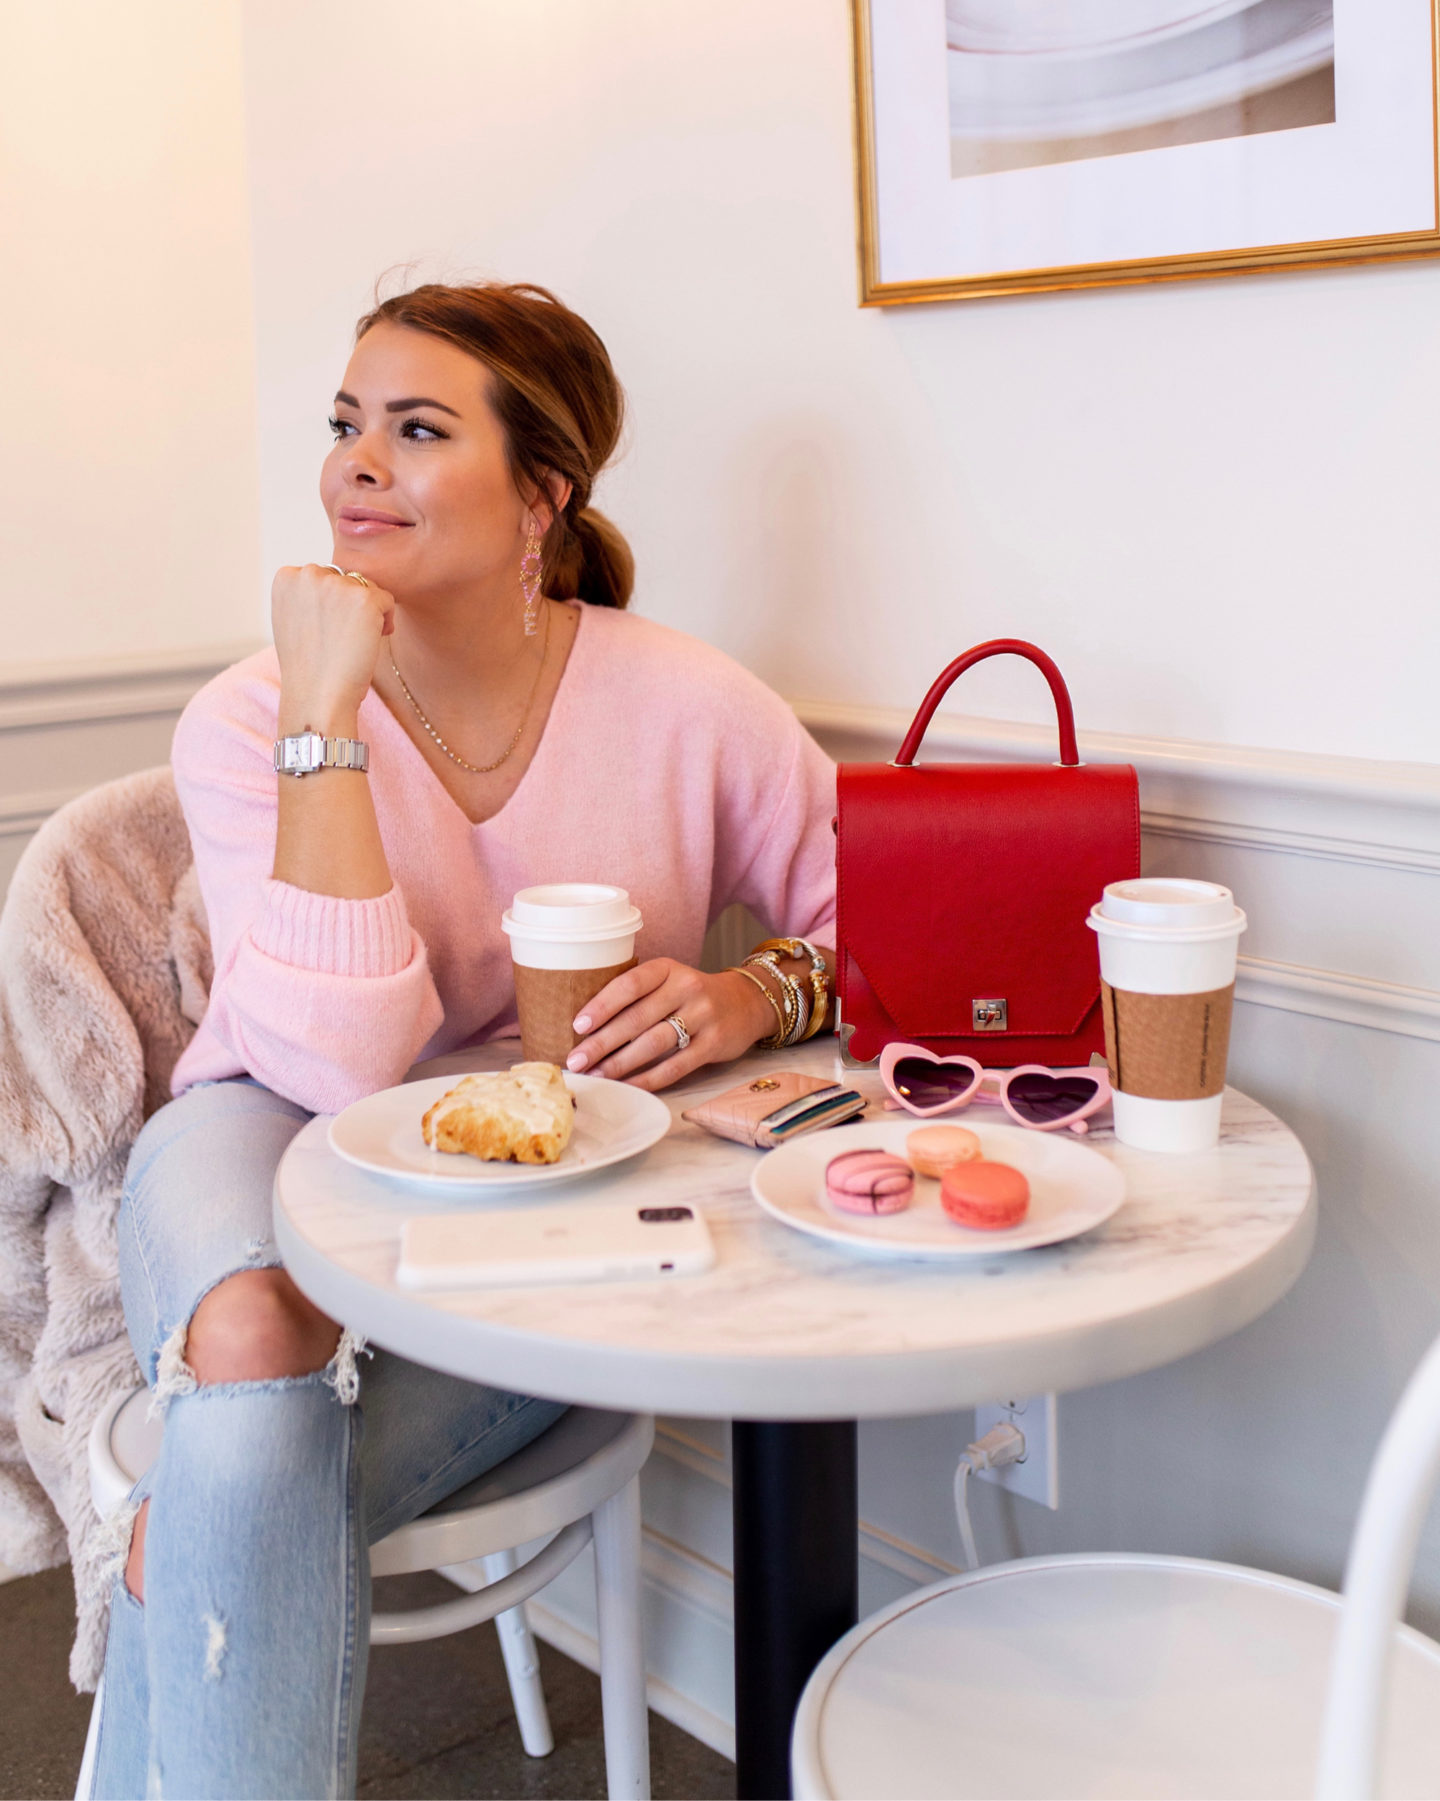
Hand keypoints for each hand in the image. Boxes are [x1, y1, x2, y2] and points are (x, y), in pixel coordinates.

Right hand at [272, 563, 395, 727]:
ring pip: (367, 588)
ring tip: (353, 641)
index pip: (323, 576)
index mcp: (287, 577)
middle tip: (341, 638)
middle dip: (350, 605)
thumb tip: (330, 580)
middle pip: (346, 579)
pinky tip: (371, 641)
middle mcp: (308, 574)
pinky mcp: (363, 599)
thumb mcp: (292, 619)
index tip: (324, 629)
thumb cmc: (308, 666)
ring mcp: (336, 584)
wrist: (317, 697)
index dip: (331, 604)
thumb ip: (306, 594)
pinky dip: (386, 621)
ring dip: (368, 613)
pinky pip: (387, 600)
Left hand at [566, 959, 775, 1090]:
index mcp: (668, 969)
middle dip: (601, 1043)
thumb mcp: (668, 981)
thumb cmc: (692, 995)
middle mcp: (686, 989)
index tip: (578, 1025)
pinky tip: (627, 1085)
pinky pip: (675, 1066)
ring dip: (620, 1063)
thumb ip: (638, 996)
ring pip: (653, 1044)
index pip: (630, 984)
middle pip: (636, 1018)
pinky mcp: (714, 1044)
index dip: (602, 1005)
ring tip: (596, 1075)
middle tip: (576, 1061)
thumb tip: (588, 1027)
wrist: (746, 1002)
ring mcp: (703, 1017)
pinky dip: (648, 1079)